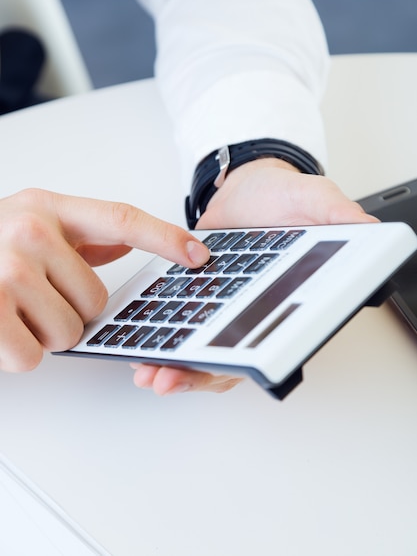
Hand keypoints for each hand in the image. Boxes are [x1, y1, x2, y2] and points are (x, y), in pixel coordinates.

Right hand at [0, 188, 208, 371]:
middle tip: (35, 297)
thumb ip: (78, 234)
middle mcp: (28, 231)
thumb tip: (126, 240)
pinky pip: (33, 356)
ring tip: (12, 309)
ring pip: (68, 332)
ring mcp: (5, 269)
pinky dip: (18, 353)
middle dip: (70, 312)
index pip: (122, 218)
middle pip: (95, 301)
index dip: (166, 237)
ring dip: (43, 333)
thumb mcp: (28, 221)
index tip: (200, 255)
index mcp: (47, 207)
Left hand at [133, 158, 377, 395]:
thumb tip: (369, 229)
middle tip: (168, 380)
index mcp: (289, 300)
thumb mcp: (314, 197)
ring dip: (176, 367)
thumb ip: (337, 213)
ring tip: (150, 376)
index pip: (274, 341)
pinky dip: (163, 342)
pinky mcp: (199, 299)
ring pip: (204, 351)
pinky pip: (181, 328)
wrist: (244, 188)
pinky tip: (140, 351)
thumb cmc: (281, 197)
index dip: (251, 361)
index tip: (226, 369)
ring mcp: (225, 309)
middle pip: (232, 357)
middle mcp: (256, 313)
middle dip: (200, 373)